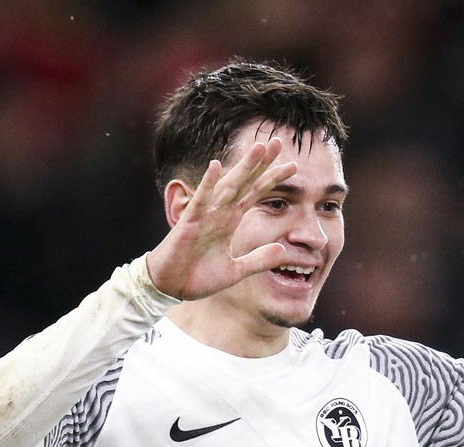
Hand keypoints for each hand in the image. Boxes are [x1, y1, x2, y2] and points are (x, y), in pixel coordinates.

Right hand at [146, 138, 298, 299]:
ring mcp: (205, 215)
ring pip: (228, 186)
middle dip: (261, 163)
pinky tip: (215, 166)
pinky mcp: (189, 223)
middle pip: (245, 182)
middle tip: (277, 141)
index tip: (293, 166)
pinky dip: (207, 184)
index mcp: (230, 221)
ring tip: (259, 148)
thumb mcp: (236, 270)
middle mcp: (219, 213)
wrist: (170, 287)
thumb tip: (282, 251)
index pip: (255, 194)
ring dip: (243, 167)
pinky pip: (200, 201)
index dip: (272, 179)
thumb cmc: (198, 277)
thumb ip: (258, 260)